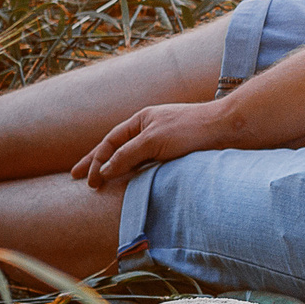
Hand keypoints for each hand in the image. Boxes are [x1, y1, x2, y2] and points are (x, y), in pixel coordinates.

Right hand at [73, 101, 234, 188]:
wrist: (227, 129)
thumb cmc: (190, 129)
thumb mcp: (153, 141)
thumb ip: (127, 155)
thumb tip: (104, 170)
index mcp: (142, 120)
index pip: (110, 141)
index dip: (95, 160)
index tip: (85, 180)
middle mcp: (150, 128)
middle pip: (117, 147)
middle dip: (97, 163)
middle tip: (77, 178)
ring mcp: (163, 141)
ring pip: (133, 157)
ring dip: (117, 169)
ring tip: (101, 184)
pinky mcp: (177, 153)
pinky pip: (149, 164)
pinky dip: (137, 173)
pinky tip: (132, 183)